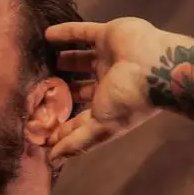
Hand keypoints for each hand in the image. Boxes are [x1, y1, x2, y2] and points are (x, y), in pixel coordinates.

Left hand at [44, 17, 167, 163]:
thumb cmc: (129, 100)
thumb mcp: (101, 128)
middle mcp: (107, 82)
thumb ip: (77, 142)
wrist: (155, 67)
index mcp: (108, 106)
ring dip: (65, 60)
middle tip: (38, 88)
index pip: (81, 116)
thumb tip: (52, 161)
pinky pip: (82, 32)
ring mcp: (107, 58)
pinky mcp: (107, 34)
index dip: (64, 122)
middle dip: (63, 89)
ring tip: (43, 61)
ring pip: (81, 59)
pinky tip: (46, 34)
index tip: (41, 125)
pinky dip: (65, 33)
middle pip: (80, 86)